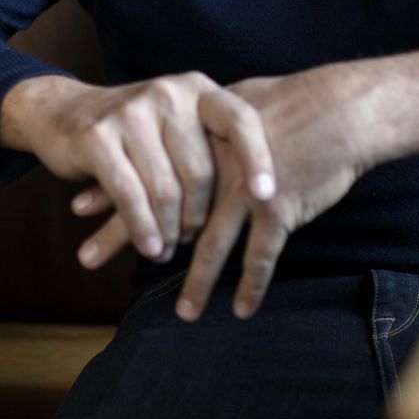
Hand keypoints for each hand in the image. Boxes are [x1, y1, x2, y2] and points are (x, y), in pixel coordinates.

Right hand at [0, 73, 275, 266]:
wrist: (62, 112)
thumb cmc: (136, 129)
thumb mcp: (178, 122)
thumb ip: (214, 143)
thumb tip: (269, 195)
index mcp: (195, 89)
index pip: (240, 120)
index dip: (257, 159)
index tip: (268, 196)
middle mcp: (166, 94)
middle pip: (201, 172)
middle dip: (198, 217)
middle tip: (189, 239)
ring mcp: (130, 113)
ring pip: (166, 191)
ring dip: (169, 231)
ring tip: (166, 250)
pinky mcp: (98, 138)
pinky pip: (130, 196)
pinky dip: (143, 230)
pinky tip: (149, 247)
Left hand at [72, 66, 375, 320]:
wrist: (340, 111)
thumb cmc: (291, 104)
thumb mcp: (235, 104)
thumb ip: (203, 123)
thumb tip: (179, 122)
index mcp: (200, 142)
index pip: (147, 170)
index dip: (111, 191)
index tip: (77, 211)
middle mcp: (216, 169)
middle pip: (164, 210)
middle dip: (123, 237)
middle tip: (86, 259)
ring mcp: (246, 191)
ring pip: (213, 244)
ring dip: (196, 282)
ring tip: (184, 313)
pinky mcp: (279, 209)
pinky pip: (263, 255)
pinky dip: (252, 284)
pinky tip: (243, 309)